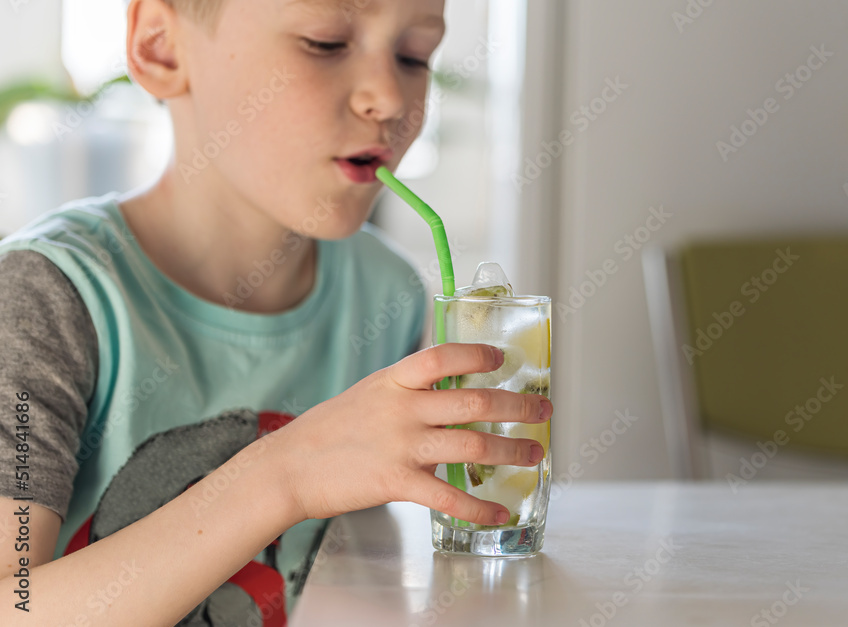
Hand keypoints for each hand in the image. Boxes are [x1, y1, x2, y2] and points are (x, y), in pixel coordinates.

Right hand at [267, 343, 552, 525]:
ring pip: (472, 443)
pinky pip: (449, 496)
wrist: (287, 468)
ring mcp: (401, 445)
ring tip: (533, 454)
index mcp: (394, 381)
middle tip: (542, 410)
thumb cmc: (327, 432)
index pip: (443, 356)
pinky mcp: (396, 482)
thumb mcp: (368, 395)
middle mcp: (402, 408)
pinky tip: (498, 511)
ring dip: (511, 450)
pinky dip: (478, 507)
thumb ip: (408, 395)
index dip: (478, 354)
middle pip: (474, 400)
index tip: (503, 358)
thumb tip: (449, 398)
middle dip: (517, 405)